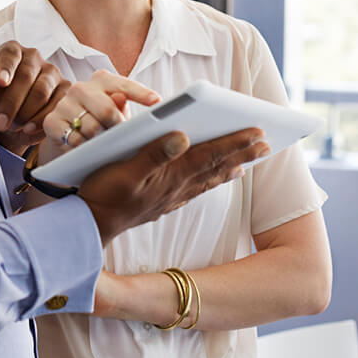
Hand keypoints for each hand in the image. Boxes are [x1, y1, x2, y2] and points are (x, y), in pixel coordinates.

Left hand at [0, 42, 66, 153]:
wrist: (9, 122)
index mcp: (10, 51)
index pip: (10, 54)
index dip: (5, 68)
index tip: (0, 82)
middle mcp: (33, 57)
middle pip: (26, 76)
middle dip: (11, 102)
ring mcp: (51, 72)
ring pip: (42, 92)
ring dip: (25, 113)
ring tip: (12, 126)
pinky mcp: (65, 89)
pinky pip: (57, 104)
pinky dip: (41, 119)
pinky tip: (28, 128)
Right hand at [37, 72, 159, 163]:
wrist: (68, 140)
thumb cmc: (101, 125)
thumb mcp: (117, 116)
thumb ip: (126, 109)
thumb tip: (137, 103)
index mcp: (102, 81)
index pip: (123, 85)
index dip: (141, 93)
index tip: (157, 102)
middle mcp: (81, 88)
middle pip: (107, 109)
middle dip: (119, 128)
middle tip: (124, 140)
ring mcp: (64, 104)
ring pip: (91, 128)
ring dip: (101, 142)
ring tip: (104, 147)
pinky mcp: (51, 121)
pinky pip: (74, 139)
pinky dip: (84, 148)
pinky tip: (86, 150)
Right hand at [79, 129, 270, 244]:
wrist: (91, 225)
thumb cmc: (103, 194)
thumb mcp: (122, 171)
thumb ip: (152, 153)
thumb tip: (182, 136)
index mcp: (170, 174)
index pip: (209, 154)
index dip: (234, 142)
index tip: (258, 131)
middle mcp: (176, 186)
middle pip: (215, 166)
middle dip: (242, 153)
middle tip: (266, 143)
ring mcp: (171, 197)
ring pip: (208, 179)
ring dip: (231, 168)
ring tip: (249, 161)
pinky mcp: (163, 203)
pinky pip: (196, 190)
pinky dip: (211, 182)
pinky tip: (215, 180)